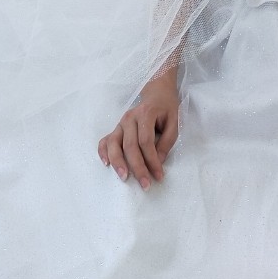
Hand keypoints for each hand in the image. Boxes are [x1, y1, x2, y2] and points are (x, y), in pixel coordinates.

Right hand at [98, 70, 179, 189]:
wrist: (156, 93)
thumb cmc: (166, 108)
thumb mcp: (174, 122)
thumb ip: (167, 141)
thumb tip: (158, 161)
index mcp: (146, 113)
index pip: (146, 141)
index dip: (152, 160)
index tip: (159, 176)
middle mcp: (129, 118)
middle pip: (130, 145)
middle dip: (137, 167)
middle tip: (145, 184)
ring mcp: (120, 123)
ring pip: (114, 144)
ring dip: (118, 162)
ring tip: (124, 177)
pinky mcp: (116, 128)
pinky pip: (105, 140)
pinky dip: (103, 152)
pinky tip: (106, 163)